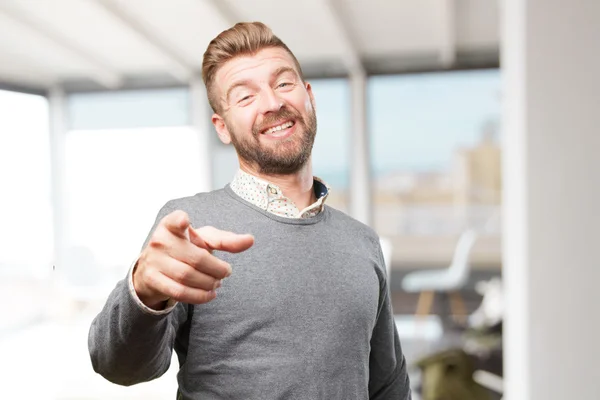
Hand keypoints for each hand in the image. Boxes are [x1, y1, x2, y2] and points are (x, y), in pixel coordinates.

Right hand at [133, 210, 253, 308]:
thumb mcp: (204, 239)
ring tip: (218, 282)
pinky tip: (210, 294)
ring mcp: (153, 261)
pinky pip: (178, 292)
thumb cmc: (185, 248)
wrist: (156, 266)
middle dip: (217, 268)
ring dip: (209, 283)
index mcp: (171, 225)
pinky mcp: (152, 280)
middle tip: (226, 271)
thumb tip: (251, 240)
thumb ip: (226, 240)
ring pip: (187, 276)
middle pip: (196, 258)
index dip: (179, 221)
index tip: (185, 221)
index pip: (174, 220)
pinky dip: (199, 296)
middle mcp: (159, 241)